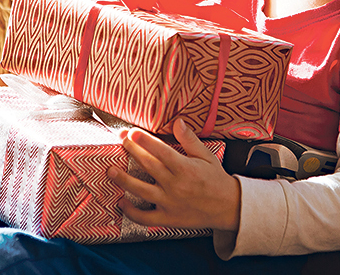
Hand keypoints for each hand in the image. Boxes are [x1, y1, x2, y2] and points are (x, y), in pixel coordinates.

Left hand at [107, 119, 240, 230]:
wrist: (229, 208)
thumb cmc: (216, 179)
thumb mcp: (207, 156)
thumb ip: (190, 140)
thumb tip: (177, 122)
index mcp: (185, 168)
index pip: (161, 151)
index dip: (145, 140)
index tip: (132, 132)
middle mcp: (175, 185)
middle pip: (148, 165)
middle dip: (132, 151)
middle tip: (120, 140)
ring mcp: (169, 203)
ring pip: (141, 190)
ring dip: (124, 180)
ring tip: (110, 170)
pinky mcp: (167, 218)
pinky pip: (145, 217)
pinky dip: (131, 212)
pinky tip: (121, 202)